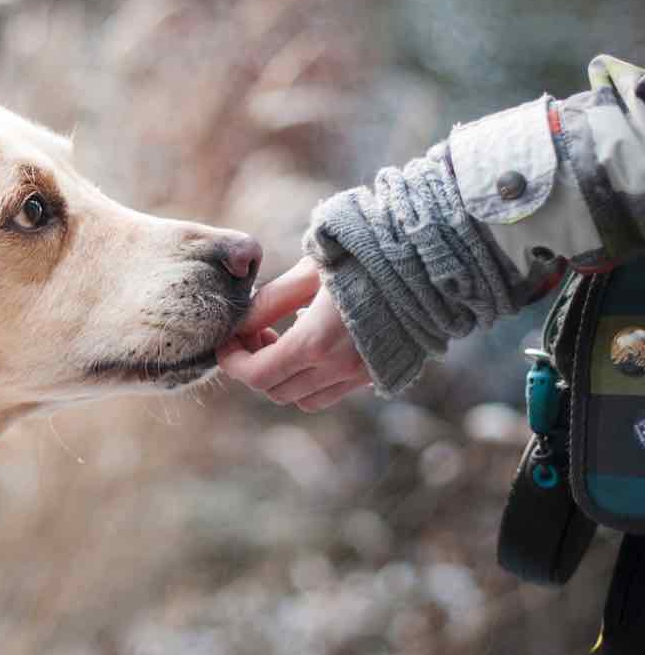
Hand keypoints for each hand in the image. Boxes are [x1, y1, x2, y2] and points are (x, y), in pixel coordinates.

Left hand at [217, 256, 370, 411]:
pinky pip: (332, 392)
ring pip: (303, 399)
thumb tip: (239, 324)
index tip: (226, 342)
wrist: (427, 261)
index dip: (232, 362)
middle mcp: (339, 368)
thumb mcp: (308, 272)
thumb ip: (269, 302)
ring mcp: (361, 375)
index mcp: (316, 342)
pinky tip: (313, 342)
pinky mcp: (377, 374)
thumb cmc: (363, 256)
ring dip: (283, 377)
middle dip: (254, 366)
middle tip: (254, 333)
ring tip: (281, 338)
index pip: (257, 375)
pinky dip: (311, 379)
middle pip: (275, 391)